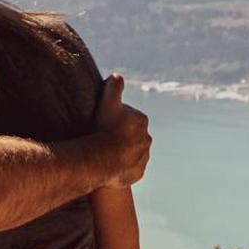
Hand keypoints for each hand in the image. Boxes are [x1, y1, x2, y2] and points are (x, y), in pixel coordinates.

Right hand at [94, 73, 150, 187]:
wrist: (105, 158)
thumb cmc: (105, 128)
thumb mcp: (107, 102)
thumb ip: (113, 87)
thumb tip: (117, 75)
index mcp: (141, 120)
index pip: (127, 117)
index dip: (114, 118)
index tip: (103, 122)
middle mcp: (146, 139)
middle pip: (130, 135)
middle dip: (119, 135)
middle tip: (102, 137)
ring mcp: (142, 157)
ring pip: (131, 152)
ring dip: (120, 152)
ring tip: (104, 152)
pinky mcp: (138, 173)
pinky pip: (129, 168)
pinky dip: (121, 167)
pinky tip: (109, 165)